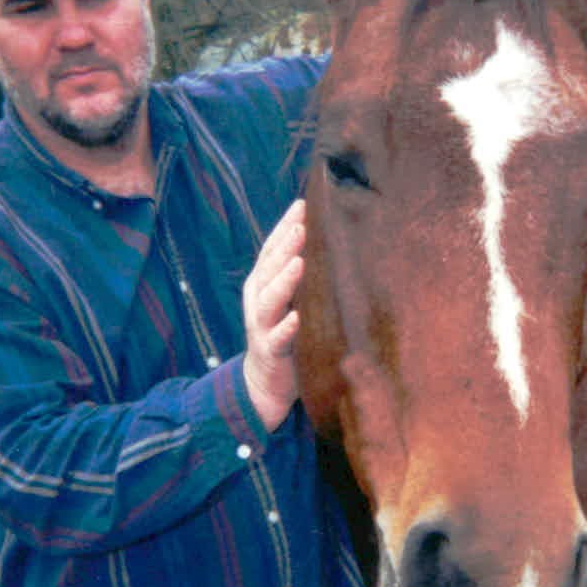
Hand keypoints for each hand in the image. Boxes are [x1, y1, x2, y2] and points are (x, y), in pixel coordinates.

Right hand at [241, 199, 305, 431]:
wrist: (265, 382)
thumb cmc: (285, 333)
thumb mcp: (290, 299)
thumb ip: (300, 274)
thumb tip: (327, 238)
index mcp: (263, 284)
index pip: (272, 249)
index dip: (285, 226)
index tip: (302, 204)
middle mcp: (259, 301)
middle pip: (269, 269)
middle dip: (285, 246)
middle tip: (302, 225)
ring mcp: (262, 327)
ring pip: (270, 300)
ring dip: (284, 281)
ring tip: (299, 262)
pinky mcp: (270, 352)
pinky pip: (278, 339)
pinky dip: (286, 328)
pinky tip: (296, 318)